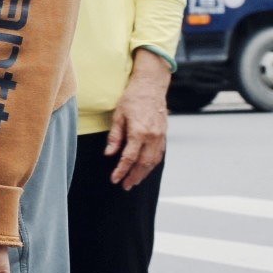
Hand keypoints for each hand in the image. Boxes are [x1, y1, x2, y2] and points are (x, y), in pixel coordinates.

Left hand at [107, 49, 170, 188]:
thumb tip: (109, 154)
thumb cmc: (132, 99)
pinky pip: (159, 154)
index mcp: (139, 132)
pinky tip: (145, 169)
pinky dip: (152, 164)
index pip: (129, 157)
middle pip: (143, 163)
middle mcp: (153, 136)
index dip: (121, 170)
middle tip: (125, 186)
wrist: (151, 87)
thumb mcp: (118, 116)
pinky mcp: (164, 134)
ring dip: (144, 173)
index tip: (114, 179)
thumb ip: (115, 137)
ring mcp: (161, 136)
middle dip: (134, 176)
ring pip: (153, 161)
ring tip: (134, 182)